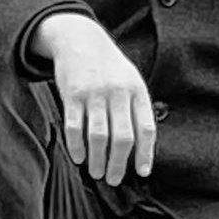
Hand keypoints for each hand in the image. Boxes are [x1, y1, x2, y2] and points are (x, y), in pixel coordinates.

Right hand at [29, 12, 154, 186]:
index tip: (142, 172)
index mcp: (137, 91)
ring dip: (98, 160)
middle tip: (114, 179)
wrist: (80, 39)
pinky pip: (75, 127)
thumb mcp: (130, 80)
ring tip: (97, 173)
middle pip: (122, 137)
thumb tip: (141, 147)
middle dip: (119, 164)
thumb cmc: (109, 67)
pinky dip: (76, 146)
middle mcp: (118, 93)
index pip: (146, 128)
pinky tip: (78, 158)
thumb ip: (136, 108)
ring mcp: (94, 94)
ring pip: (99, 136)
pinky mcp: (72, 95)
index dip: (146, 153)